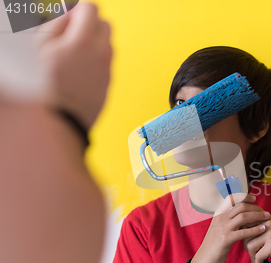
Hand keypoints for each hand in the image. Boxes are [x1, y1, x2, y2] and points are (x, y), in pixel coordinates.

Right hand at [38, 2, 111, 129]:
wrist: (58, 121)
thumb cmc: (44, 87)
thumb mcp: (40, 48)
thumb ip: (57, 24)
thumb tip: (68, 13)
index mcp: (83, 41)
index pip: (91, 9)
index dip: (79, 10)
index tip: (71, 15)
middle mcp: (101, 54)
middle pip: (106, 25)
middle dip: (91, 24)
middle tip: (72, 32)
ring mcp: (107, 70)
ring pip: (108, 45)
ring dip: (95, 42)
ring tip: (73, 53)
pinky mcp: (109, 85)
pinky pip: (107, 64)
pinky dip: (97, 61)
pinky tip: (79, 70)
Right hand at [190, 193, 268, 262]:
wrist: (204, 260)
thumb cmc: (214, 245)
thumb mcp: (219, 229)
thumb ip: (228, 221)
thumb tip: (241, 214)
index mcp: (218, 214)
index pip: (231, 198)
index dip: (244, 197)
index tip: (254, 199)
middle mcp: (220, 218)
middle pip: (240, 206)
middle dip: (255, 207)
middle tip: (265, 211)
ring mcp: (222, 228)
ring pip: (243, 217)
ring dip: (258, 216)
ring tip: (267, 217)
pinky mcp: (226, 239)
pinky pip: (244, 232)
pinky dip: (255, 229)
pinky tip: (263, 229)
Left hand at [243, 215, 270, 262]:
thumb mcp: (269, 233)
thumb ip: (256, 228)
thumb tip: (236, 229)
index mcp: (266, 217)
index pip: (245, 221)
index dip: (242, 234)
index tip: (246, 243)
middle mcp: (268, 221)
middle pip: (245, 234)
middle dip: (246, 248)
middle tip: (253, 255)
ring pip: (249, 245)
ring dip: (252, 257)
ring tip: (256, 261)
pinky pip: (257, 256)